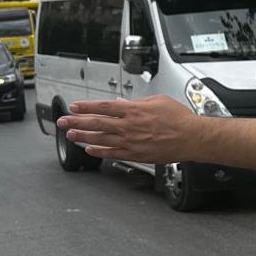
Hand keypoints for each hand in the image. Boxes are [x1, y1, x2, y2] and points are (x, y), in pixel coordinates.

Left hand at [57, 96, 206, 161]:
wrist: (191, 137)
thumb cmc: (179, 119)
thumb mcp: (158, 101)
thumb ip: (138, 102)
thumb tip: (124, 103)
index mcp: (134, 110)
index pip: (103, 107)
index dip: (86, 106)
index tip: (75, 107)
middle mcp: (129, 126)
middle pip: (97, 123)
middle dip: (77, 121)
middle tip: (64, 121)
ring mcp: (131, 142)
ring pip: (101, 139)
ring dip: (84, 136)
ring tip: (71, 135)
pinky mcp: (136, 154)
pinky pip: (113, 153)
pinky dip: (100, 152)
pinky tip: (90, 149)